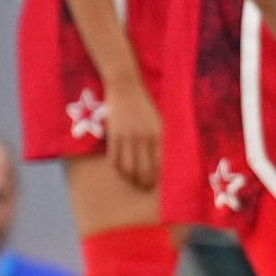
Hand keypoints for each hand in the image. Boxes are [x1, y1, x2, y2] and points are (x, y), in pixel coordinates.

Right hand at [103, 75, 163, 191]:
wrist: (125, 87)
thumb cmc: (144, 105)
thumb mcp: (158, 120)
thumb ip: (160, 139)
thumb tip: (162, 161)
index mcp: (157, 134)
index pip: (159, 164)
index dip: (157, 177)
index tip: (157, 183)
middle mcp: (143, 137)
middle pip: (144, 169)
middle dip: (145, 183)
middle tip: (144, 187)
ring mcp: (127, 137)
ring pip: (128, 168)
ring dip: (131, 179)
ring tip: (133, 182)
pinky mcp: (113, 135)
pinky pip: (114, 159)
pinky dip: (118, 169)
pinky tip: (121, 171)